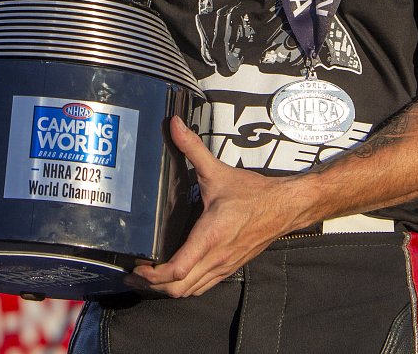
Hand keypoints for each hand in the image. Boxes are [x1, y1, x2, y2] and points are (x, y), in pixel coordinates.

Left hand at [126, 117, 303, 297]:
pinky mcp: (229, 268)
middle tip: (133, 273)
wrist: (285, 207)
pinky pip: (201, 287)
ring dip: (166, 289)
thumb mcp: (218, 171)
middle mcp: (216, 257)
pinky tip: (174, 276)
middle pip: (177, 289)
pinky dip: (183, 287)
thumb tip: (174, 125)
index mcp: (210, 236)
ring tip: (147, 277)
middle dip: (151, 286)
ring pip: (189, 292)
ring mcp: (223, 266)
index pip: (176, 270)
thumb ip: (193, 148)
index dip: (152, 274)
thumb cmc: (254, 194)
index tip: (136, 265)